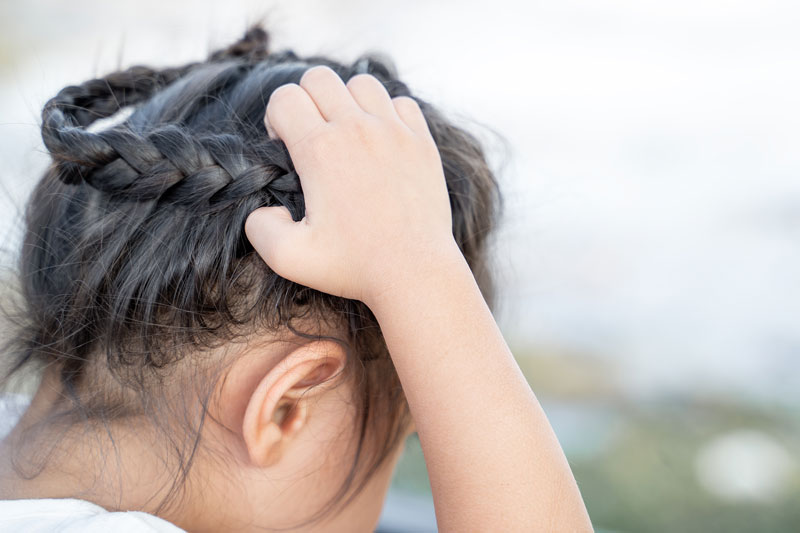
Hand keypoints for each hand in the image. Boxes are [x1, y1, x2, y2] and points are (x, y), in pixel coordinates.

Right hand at [245, 66, 457, 304]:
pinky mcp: (422, 142)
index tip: (286, 148)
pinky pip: (401, 103)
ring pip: (362, 83)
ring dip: (348, 102)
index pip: (284, 97)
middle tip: (313, 138)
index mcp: (320, 151)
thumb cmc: (354, 267)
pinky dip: (388, 114)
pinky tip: (382, 144)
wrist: (415, 272)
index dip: (276, 119)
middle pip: (319, 77)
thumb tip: (267, 207)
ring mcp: (394, 132)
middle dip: (306, 101)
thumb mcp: (288, 258)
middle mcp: (358, 130)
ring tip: (348, 136)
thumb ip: (259, 228)